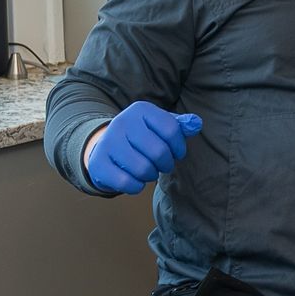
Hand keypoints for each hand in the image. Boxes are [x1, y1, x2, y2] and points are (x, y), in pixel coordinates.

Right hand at [83, 101, 202, 194]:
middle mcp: (122, 122)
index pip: (171, 130)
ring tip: (148, 170)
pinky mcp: (98, 163)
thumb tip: (196, 124)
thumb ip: (180, 126)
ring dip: (151, 175)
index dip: (179, 147)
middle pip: (159, 151)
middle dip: (166, 164)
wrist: (105, 147)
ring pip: (143, 169)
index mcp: (141, 110)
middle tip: (162, 165)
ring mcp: (107, 142)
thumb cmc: (142, 138)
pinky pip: (127, 183)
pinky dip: (136, 186)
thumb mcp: (160, 127)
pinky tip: (135, 179)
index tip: (176, 153)